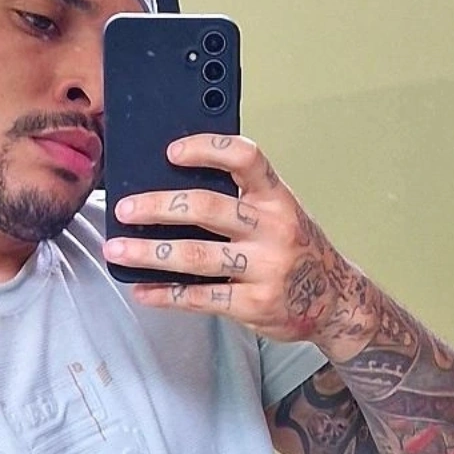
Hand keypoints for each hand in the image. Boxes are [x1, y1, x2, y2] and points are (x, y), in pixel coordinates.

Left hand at [102, 135, 378, 355]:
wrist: (336, 302)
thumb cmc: (298, 252)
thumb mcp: (282, 215)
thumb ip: (243, 200)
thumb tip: (175, 187)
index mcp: (279, 198)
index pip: (245, 158)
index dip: (207, 149)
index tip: (170, 152)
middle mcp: (275, 229)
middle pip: (207, 207)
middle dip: (158, 206)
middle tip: (124, 209)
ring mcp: (266, 269)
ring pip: (197, 255)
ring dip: (149, 253)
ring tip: (117, 251)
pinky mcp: (255, 304)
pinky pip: (201, 298)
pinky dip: (166, 295)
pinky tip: (142, 291)